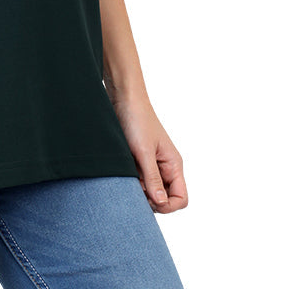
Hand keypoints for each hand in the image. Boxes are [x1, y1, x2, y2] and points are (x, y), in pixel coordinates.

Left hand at [109, 94, 187, 213]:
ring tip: (129, 177)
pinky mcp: (139, 161)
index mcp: (174, 165)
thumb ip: (153, 178)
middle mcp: (166, 167)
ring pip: (151, 191)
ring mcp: (152, 165)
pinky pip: (139, 181)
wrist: (122, 98)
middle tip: (136, 187)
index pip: (181, 199)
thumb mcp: (144, 151)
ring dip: (140, 190)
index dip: (168, 205)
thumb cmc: (137, 119)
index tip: (150, 198)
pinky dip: (132, 181)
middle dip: (151, 200)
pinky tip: (124, 172)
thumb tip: (161, 203)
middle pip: (166, 198)